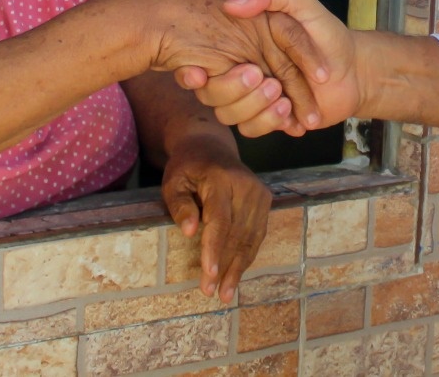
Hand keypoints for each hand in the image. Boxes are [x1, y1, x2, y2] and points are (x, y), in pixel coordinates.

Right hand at [139, 0, 329, 129]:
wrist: (355, 71)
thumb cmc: (327, 34)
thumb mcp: (301, 2)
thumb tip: (232, 4)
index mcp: (241, 41)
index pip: (206, 60)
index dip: (198, 71)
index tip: (199, 74)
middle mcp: (241, 67)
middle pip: (213, 92)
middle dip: (236, 92)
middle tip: (271, 84)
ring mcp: (253, 94)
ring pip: (230, 114)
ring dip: (256, 111)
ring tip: (286, 103)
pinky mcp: (267, 116)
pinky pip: (250, 129)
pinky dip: (271, 125)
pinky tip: (294, 119)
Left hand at [161, 133, 271, 303]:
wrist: (210, 146)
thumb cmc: (187, 167)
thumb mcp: (173, 181)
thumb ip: (179, 205)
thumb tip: (189, 231)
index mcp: (220, 179)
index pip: (220, 220)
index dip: (214, 249)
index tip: (209, 275)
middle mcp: (245, 185)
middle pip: (237, 233)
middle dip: (225, 266)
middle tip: (211, 292)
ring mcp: (259, 192)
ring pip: (251, 237)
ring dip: (238, 267)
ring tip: (225, 293)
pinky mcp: (265, 199)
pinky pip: (257, 234)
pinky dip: (247, 256)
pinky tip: (236, 274)